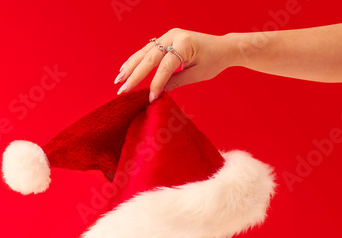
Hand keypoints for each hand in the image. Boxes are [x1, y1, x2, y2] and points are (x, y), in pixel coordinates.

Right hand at [114, 28, 234, 102]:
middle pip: (150, 57)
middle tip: (122, 90)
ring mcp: (168, 35)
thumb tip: (158, 94)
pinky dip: (136, 60)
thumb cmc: (213, 61)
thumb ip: (176, 82)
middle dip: (135, 75)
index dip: (156, 83)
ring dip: (130, 66)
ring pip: (145, 52)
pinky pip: (148, 50)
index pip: (166, 66)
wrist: (223, 47)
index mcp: (185, 43)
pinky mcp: (166, 39)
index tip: (150, 98)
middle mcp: (174, 36)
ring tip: (119, 80)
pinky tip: (125, 68)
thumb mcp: (197, 74)